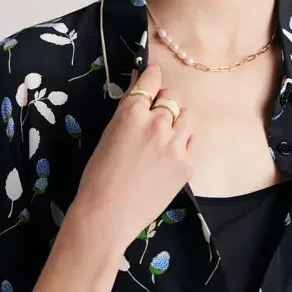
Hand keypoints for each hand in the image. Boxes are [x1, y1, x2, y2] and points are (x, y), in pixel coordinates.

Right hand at [73, 61, 195, 248]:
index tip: (153, 75)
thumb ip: (127, 110)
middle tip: (153, 118)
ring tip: (163, 138)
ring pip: (187, 117)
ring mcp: (176, 145)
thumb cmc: (98, 177)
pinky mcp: (188, 164)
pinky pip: (193, 141)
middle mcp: (157, 124)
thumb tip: (139, 84)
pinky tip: (170, 155)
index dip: (152, 76)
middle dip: (164, 103)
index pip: (151, 80)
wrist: (107, 216)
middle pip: (172, 97)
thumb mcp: (108, 135)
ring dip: (176, 121)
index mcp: (132, 113)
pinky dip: (184, 143)